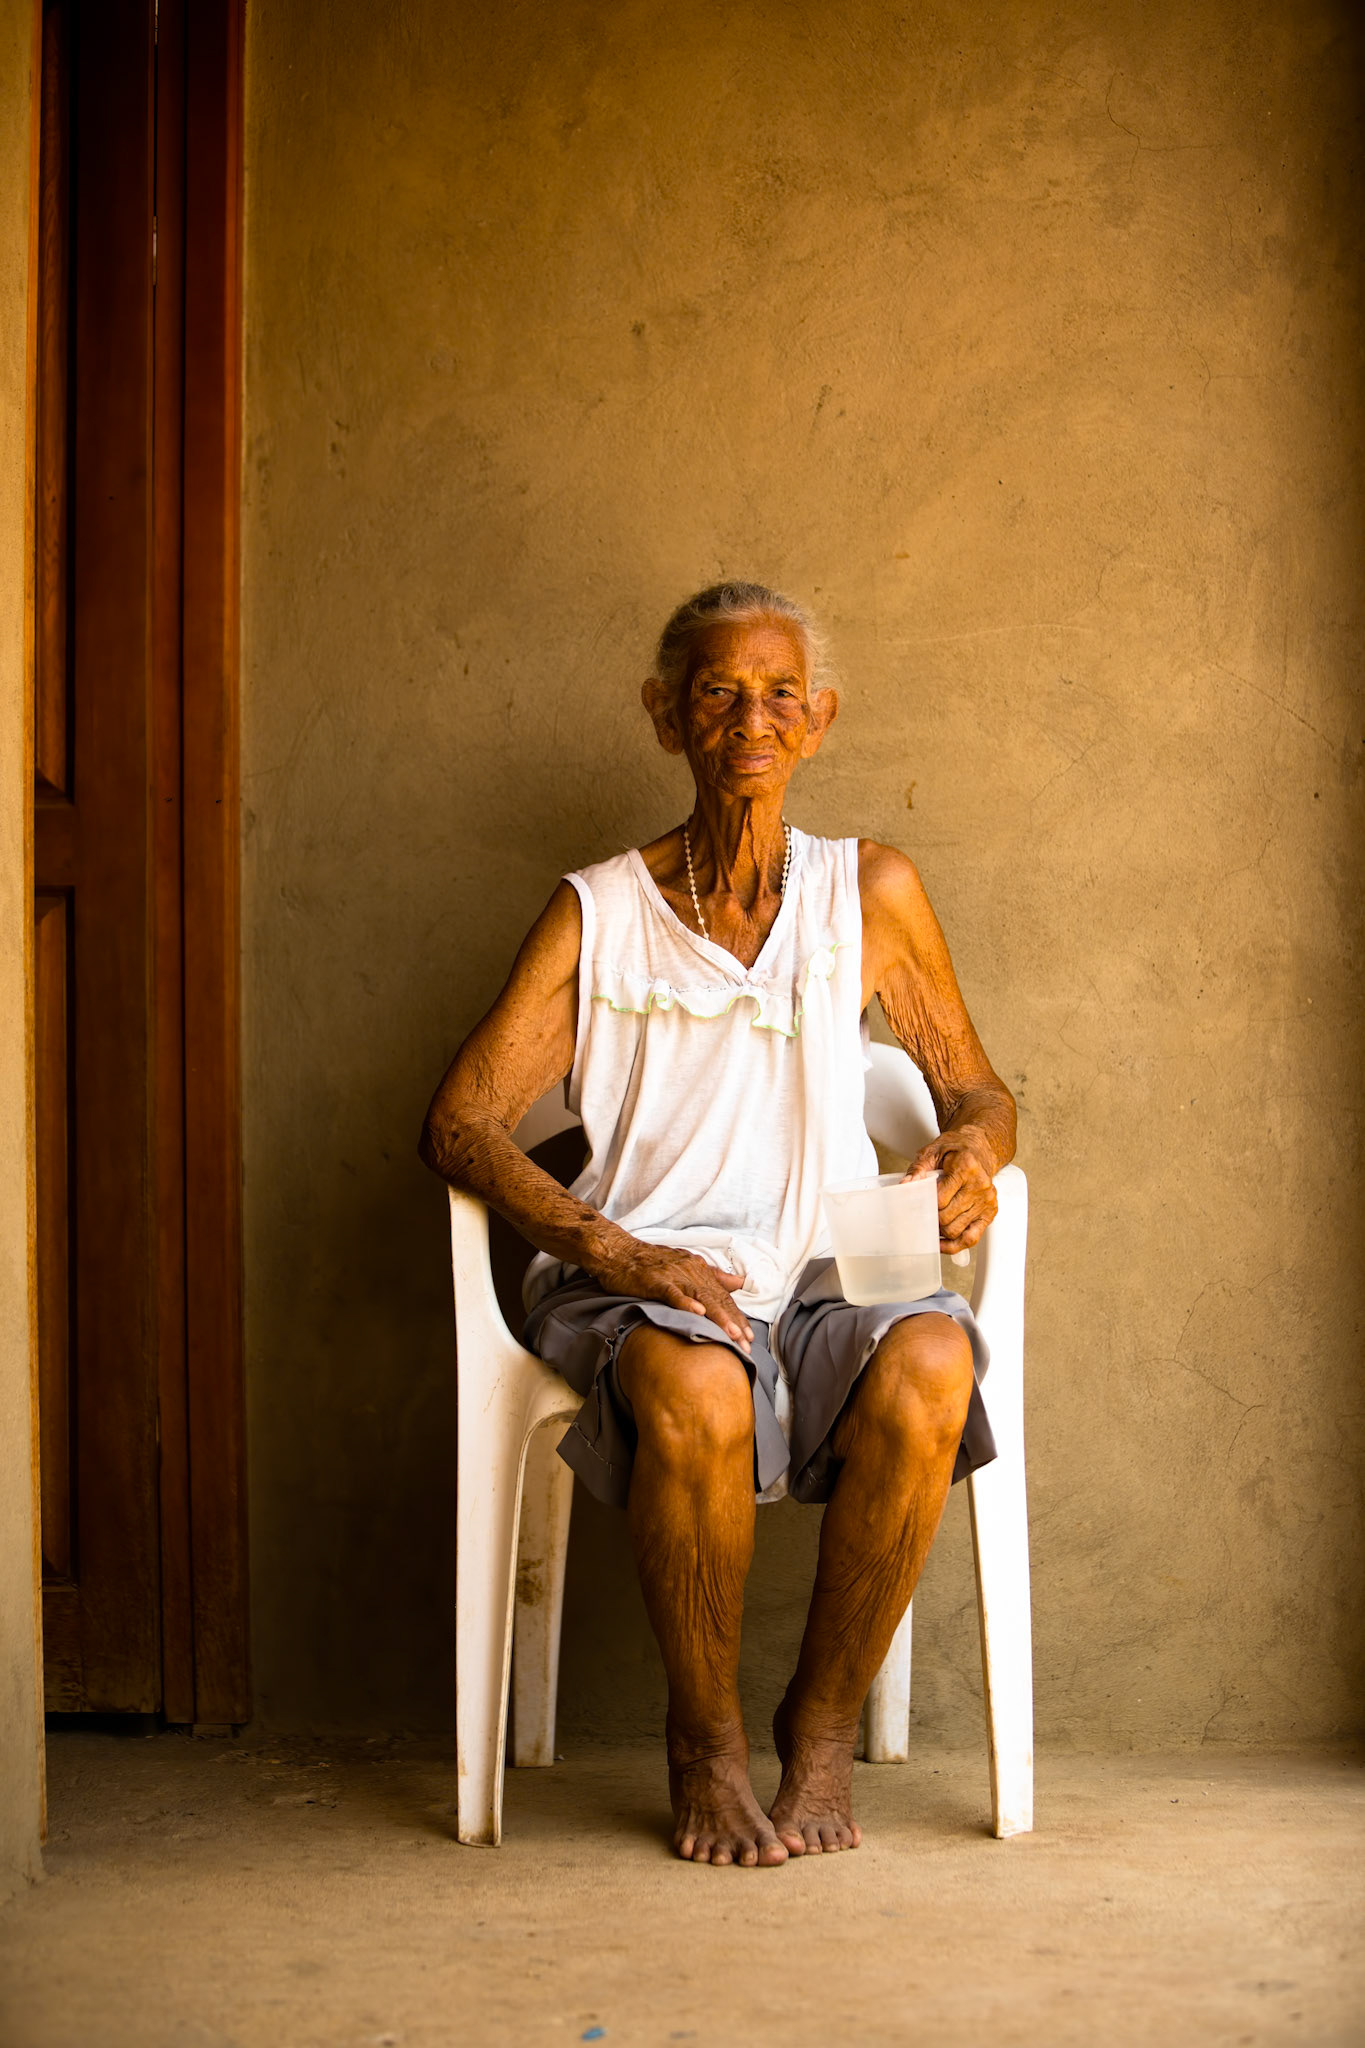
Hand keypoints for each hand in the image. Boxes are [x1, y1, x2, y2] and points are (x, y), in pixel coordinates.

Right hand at [581, 1232, 752, 1350]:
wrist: (620, 1253)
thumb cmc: (651, 1263)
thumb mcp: (687, 1265)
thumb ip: (715, 1276)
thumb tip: (740, 1283)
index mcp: (699, 1270)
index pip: (723, 1297)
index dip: (738, 1317)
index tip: (749, 1338)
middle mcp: (691, 1271)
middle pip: (717, 1300)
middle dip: (734, 1323)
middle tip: (746, 1345)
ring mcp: (674, 1275)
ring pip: (701, 1297)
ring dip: (718, 1316)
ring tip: (731, 1334)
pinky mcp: (656, 1281)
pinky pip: (673, 1293)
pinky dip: (686, 1302)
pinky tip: (698, 1313)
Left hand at [906, 1126, 997, 1254]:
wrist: (979, 1148)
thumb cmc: (956, 1149)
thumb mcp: (933, 1151)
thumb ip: (918, 1168)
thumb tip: (906, 1185)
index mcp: (966, 1167)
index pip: (940, 1199)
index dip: (924, 1205)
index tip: (916, 1205)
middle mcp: (980, 1185)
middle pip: (947, 1218)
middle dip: (930, 1219)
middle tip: (920, 1216)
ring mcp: (987, 1201)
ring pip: (956, 1231)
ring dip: (940, 1232)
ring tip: (931, 1224)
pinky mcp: (990, 1212)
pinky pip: (972, 1237)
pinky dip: (955, 1244)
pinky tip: (943, 1242)